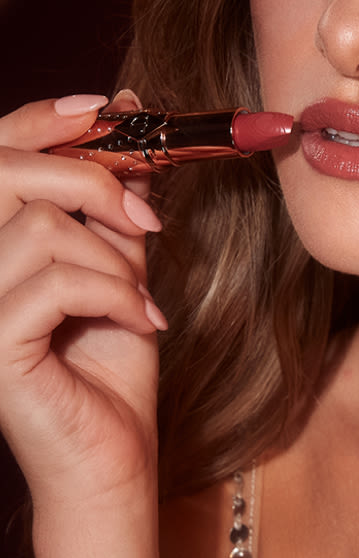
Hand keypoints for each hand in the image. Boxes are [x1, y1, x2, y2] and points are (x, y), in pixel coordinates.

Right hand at [0, 93, 166, 517]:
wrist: (114, 448)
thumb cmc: (112, 357)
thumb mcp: (119, 259)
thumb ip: (113, 199)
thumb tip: (124, 112)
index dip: (44, 119)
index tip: (112, 109)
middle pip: (6, 173)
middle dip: (93, 181)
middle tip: (146, 222)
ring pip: (43, 228)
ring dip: (114, 259)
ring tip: (139, 299)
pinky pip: (58, 283)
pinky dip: (117, 294)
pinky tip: (141, 322)